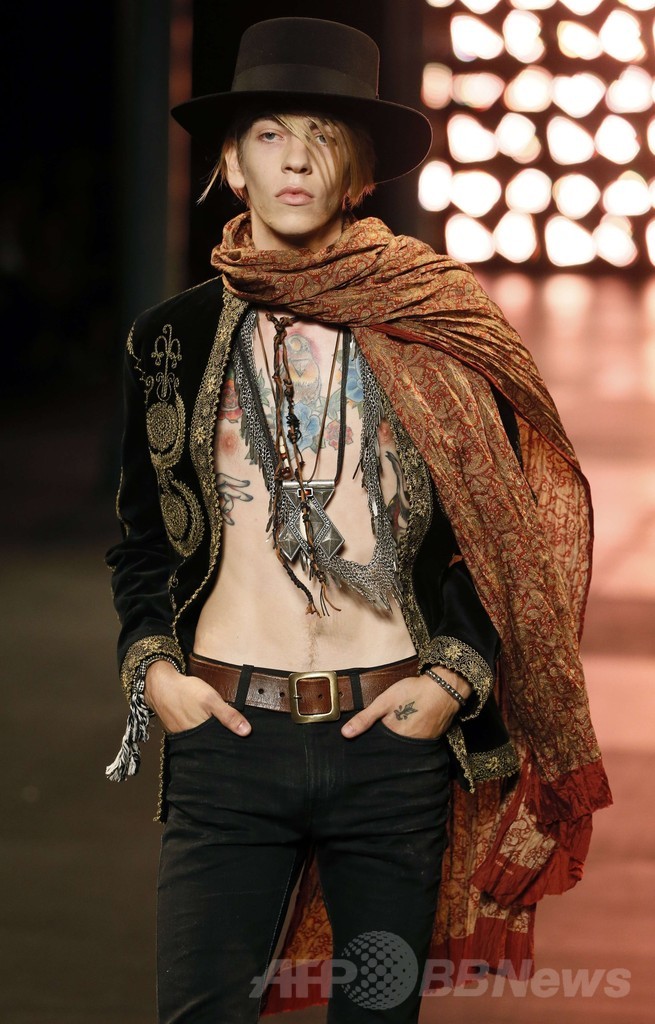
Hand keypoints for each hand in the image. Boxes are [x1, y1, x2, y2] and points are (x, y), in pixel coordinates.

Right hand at [144, 659, 250, 735]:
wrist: (160, 684)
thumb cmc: (185, 691)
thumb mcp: (211, 699)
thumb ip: (228, 715)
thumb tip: (246, 731)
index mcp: (202, 735)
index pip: (221, 746)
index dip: (231, 744)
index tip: (241, 742)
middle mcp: (192, 739)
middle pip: (212, 744)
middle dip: (221, 740)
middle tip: (232, 735)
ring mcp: (183, 735)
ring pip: (202, 739)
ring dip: (210, 735)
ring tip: (218, 729)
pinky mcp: (177, 730)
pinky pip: (192, 734)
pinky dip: (199, 730)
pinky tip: (203, 722)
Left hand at [341, 668, 470, 739]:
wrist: (444, 688)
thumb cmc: (413, 692)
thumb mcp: (384, 701)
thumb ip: (365, 718)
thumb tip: (345, 734)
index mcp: (393, 737)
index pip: (377, 748)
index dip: (370, 744)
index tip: (363, 743)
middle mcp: (407, 745)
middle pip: (391, 749)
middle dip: (384, 746)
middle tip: (381, 735)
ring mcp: (421, 743)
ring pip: (404, 747)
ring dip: (397, 743)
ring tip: (394, 733)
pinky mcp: (432, 739)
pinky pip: (417, 743)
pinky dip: (411, 739)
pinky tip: (409, 729)